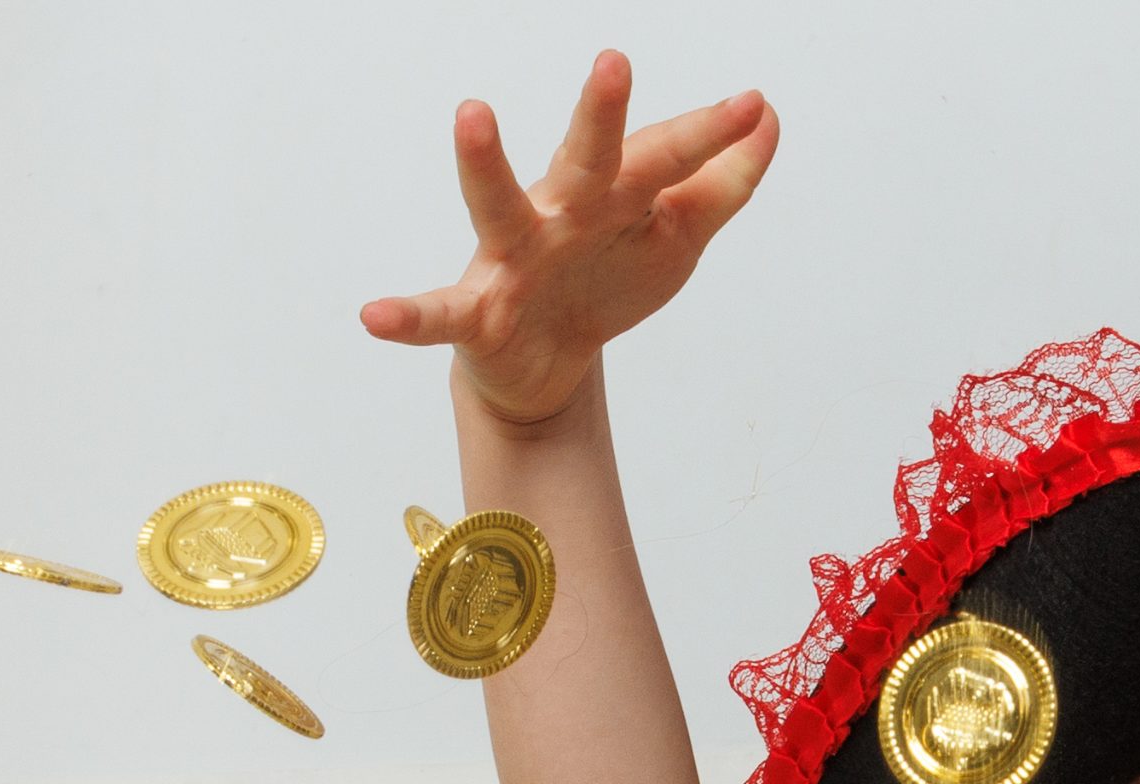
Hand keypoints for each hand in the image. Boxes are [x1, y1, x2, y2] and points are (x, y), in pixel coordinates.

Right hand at [361, 54, 779, 428]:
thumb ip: (721, 183)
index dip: (706, 137)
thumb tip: (766, 118)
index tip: (750, 106)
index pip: (663, 159)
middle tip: (615, 64)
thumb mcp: (674, 237)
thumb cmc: (605, 280)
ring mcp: (513, 258)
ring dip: (484, 162)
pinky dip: (405, 315)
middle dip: (601, 116)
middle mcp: (559, 212)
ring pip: (498, 205)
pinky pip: (437, 313)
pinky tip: (373, 315)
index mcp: (610, 193)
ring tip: (472, 113)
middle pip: (586, 159)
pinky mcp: (476, 313)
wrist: (545, 364)